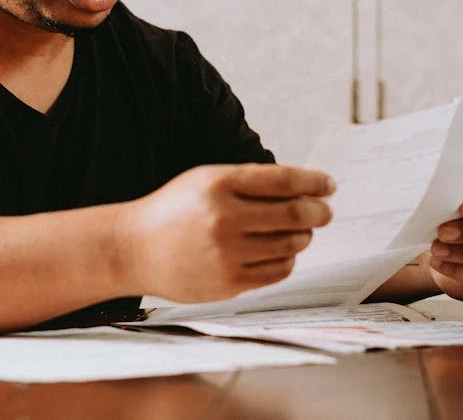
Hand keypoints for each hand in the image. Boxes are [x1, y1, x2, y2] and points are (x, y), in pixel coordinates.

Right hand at [119, 163, 334, 302]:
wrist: (134, 249)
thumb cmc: (175, 210)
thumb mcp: (206, 180)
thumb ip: (250, 181)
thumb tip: (304, 189)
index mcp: (219, 184)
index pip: (284, 181)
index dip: (314, 183)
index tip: (328, 185)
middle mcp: (224, 218)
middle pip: (295, 215)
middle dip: (319, 212)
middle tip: (324, 211)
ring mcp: (226, 254)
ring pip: (291, 245)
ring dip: (304, 237)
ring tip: (299, 232)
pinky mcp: (228, 282)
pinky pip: (278, 270)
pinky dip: (288, 259)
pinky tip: (281, 252)